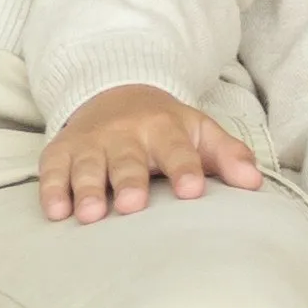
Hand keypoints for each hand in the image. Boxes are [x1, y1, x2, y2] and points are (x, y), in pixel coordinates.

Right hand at [35, 84, 265, 222]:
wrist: (114, 92)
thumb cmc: (164, 127)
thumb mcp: (199, 131)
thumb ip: (228, 155)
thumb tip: (255, 182)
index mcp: (163, 128)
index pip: (176, 149)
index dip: (185, 168)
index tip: (193, 191)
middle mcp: (124, 134)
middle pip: (127, 159)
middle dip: (128, 181)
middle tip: (132, 205)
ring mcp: (90, 142)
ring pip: (88, 166)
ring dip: (87, 188)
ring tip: (90, 215)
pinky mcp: (61, 151)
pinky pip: (53, 169)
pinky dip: (51, 189)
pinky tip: (55, 212)